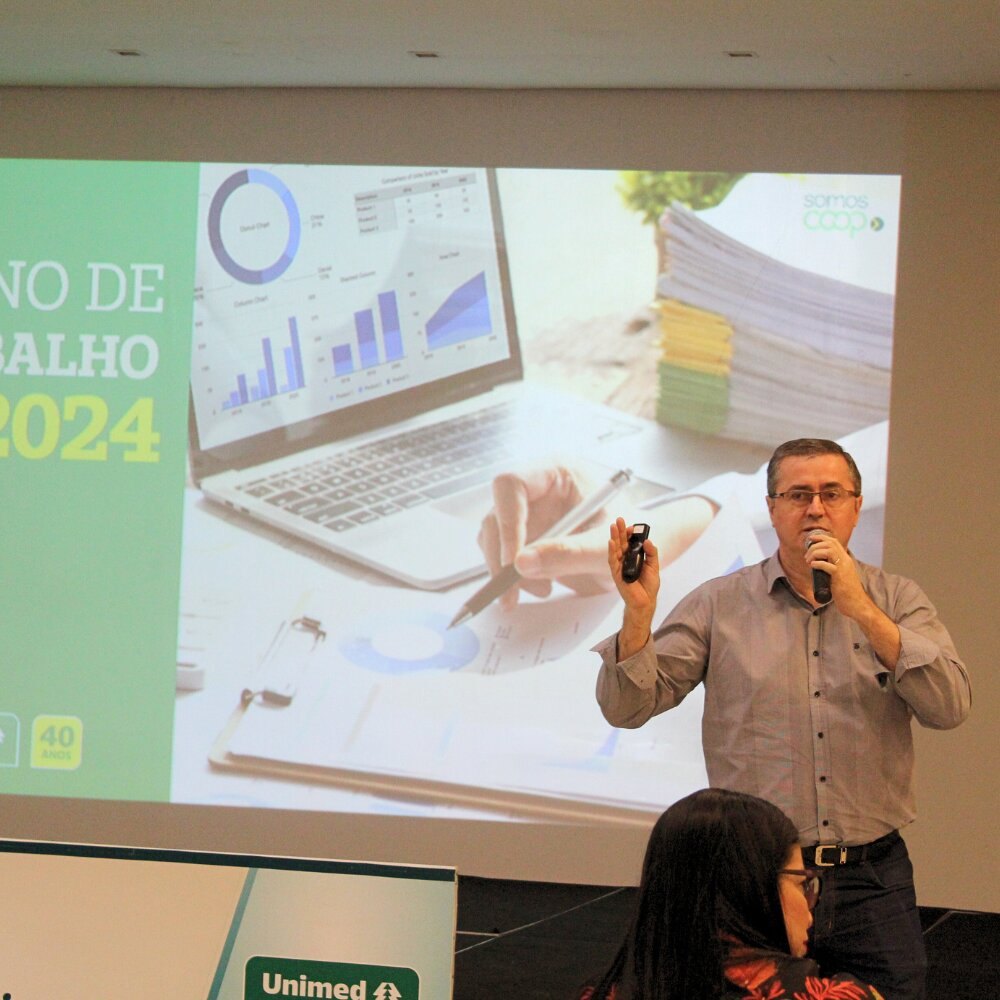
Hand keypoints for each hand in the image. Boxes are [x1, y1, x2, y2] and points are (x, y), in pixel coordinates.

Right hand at [477, 465, 716, 612]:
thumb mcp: (606, 549)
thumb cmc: (634, 539)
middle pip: (497, 514)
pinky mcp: (527, 534)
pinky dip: (515, 576)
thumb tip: (520, 564)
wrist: (644, 554)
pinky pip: (505, 553)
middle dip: (503, 556)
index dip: (507, 522)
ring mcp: (530, 511)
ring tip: (543, 590)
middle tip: (513, 592)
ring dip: (509, 569)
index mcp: (558, 472)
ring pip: (495, 536)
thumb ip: (568, 554)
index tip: (514, 562)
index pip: (511, 485)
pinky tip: (541, 587)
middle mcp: (538, 488)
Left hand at [803, 530, 901, 665]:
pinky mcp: (840, 576)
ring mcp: (844, 568)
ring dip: (815, 553)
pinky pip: (827, 565)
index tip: (810, 540)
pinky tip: (812, 566)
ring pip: (828, 551)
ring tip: (808, 561)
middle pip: (830, 543)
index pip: (834, 542)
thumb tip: (820, 566)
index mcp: (846, 560)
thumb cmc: (847, 593)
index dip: (821, 538)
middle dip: (815, 545)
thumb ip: (833, 570)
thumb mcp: (840, 577)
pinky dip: (818, 563)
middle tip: (807, 555)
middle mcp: (846, 561)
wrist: (857, 605)